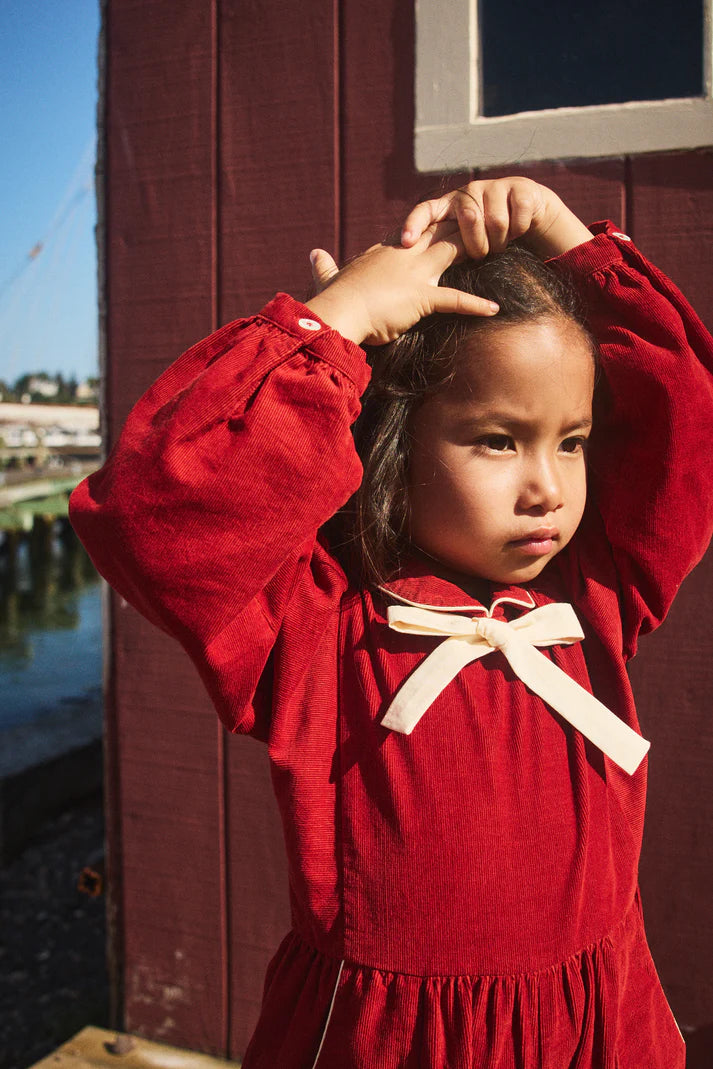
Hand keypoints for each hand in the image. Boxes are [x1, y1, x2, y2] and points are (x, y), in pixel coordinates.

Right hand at [305, 224, 499, 345]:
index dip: (432, 226)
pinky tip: (494, 308)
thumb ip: (324, 268)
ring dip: (477, 249)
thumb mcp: (328, 280)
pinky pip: (455, 299)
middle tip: (486, 223)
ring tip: (499, 248)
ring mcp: (414, 274)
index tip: (447, 221)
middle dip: (463, 226)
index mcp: (384, 252)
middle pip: (439, 233)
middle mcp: (403, 256)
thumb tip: (313, 254)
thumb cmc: (334, 300)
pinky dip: (476, 305)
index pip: (414, 233)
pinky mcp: (421, 297)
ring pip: (453, 252)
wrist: (337, 312)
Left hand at [401, 177, 591, 259]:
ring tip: (498, 245)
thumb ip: (445, 248)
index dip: (414, 224)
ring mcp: (494, 187)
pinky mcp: (519, 188)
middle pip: (469, 217)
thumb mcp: (464, 241)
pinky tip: (517, 231)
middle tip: (480, 255)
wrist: (526, 210)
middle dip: (476, 243)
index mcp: (449, 205)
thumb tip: (420, 277)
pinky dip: (518, 231)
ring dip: (499, 241)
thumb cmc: (487, 234)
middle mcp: (469, 191)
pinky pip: (518, 217)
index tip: (406, 242)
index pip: (425, 210)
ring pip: (495, 221)